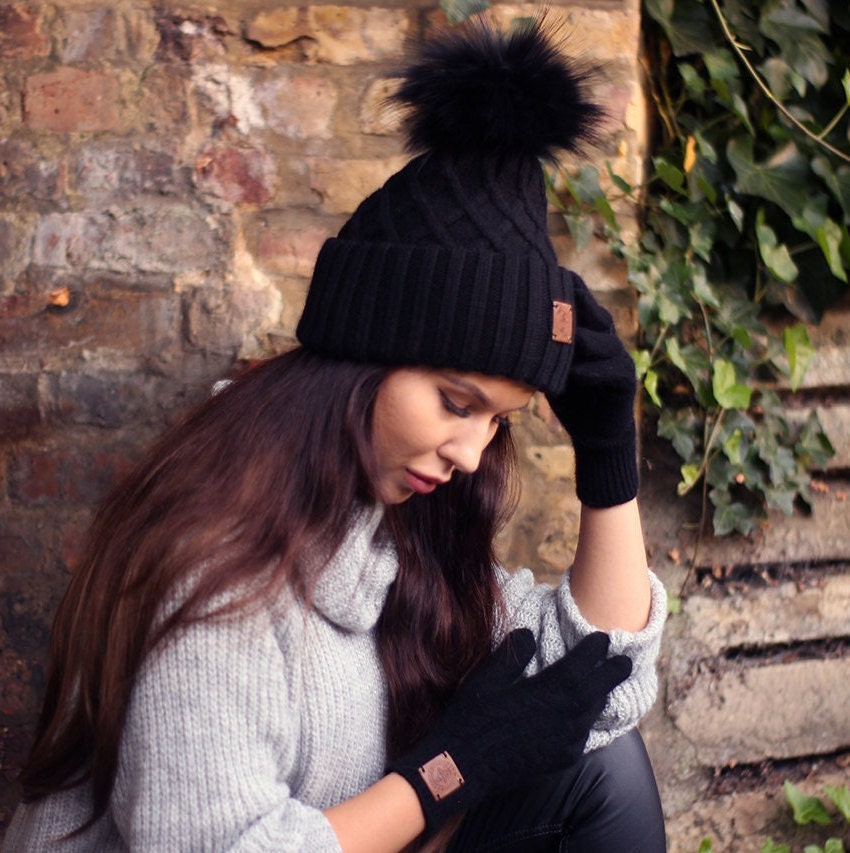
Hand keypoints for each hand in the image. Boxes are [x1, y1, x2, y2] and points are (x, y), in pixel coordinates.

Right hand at [387, 629, 630, 831]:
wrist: (462, 767)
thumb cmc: (471, 717)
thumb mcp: (487, 676)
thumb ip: (514, 653)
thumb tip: (530, 635)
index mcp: (547, 692)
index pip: (581, 666)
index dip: (594, 650)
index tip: (602, 638)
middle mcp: (564, 718)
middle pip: (597, 691)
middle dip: (612, 673)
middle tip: (625, 661)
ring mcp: (564, 743)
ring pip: (592, 714)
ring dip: (600, 696)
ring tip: (605, 684)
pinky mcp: (560, 760)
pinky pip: (583, 735)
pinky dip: (587, 720)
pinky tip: (582, 716)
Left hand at [547, 273, 638, 507]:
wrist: (596, 433)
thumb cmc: (569, 396)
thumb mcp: (549, 368)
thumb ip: (538, 348)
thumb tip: (498, 332)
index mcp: (589, 330)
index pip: (577, 301)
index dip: (559, 290)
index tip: (532, 279)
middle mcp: (606, 337)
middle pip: (591, 311)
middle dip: (569, 304)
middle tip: (542, 296)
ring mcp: (618, 357)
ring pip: (600, 338)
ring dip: (576, 337)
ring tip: (553, 334)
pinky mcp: (625, 379)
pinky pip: (608, 369)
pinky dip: (588, 370)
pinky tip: (570, 372)